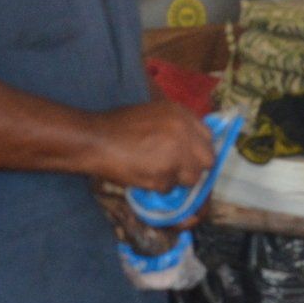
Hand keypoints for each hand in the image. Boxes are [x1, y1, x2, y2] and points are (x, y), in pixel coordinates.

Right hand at [89, 100, 214, 191]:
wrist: (95, 139)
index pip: (208, 137)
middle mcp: (183, 132)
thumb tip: (193, 148)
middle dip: (195, 169)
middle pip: (208, 160)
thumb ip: (177, 127)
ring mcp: (175, 154)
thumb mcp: (154, 114)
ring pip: (191, 178)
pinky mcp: (163, 175)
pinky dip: (157, 187)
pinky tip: (141, 174)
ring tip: (154, 171)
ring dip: (176, 180)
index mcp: (181, 114)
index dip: (200, 151)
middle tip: (178, 172)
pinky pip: (169, 189)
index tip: (192, 159)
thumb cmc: (119, 126)